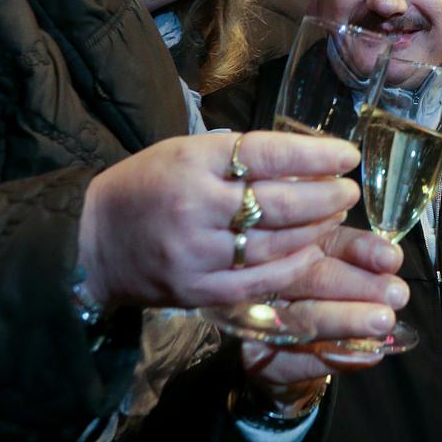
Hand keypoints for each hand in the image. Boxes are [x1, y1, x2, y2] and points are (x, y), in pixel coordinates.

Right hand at [79, 131, 379, 309]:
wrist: (93, 242)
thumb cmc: (148, 185)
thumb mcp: (187, 151)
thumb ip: (239, 156)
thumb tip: (304, 158)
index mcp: (193, 162)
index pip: (267, 154)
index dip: (315, 156)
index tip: (347, 156)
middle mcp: (196, 206)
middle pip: (279, 203)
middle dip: (326, 196)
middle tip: (349, 191)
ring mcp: (197, 253)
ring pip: (276, 244)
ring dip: (316, 230)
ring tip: (335, 215)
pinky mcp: (199, 290)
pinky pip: (259, 281)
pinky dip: (293, 266)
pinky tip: (312, 251)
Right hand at [240, 227, 411, 390]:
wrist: (284, 352)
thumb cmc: (317, 296)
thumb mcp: (339, 264)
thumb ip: (360, 256)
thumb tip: (390, 258)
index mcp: (294, 244)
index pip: (330, 241)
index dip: (362, 249)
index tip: (391, 259)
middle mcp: (270, 276)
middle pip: (315, 277)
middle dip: (360, 285)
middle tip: (396, 294)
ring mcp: (258, 318)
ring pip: (305, 317)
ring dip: (348, 320)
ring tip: (384, 321)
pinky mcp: (257, 358)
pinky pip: (297, 360)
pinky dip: (336, 358)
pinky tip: (368, 355)